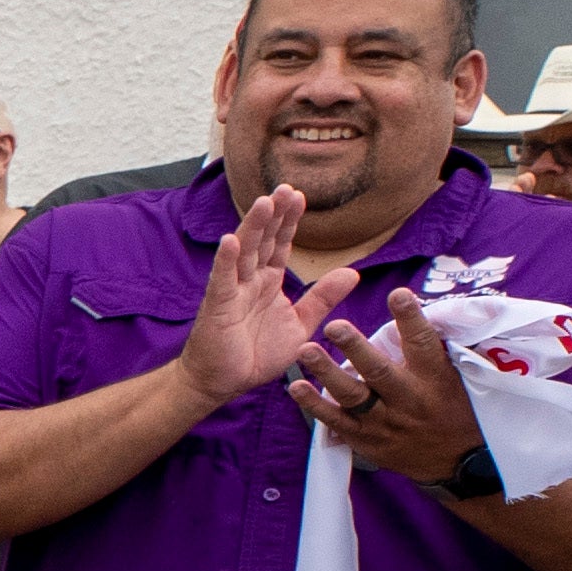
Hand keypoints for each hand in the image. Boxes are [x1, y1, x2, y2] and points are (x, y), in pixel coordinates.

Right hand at [174, 182, 360, 413]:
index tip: (299, 196)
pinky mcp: (218, 307)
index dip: (289, 222)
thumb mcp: (301, 324)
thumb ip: (323, 297)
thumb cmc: (255, 354)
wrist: (223, 382)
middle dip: (274, 214)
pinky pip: (222, 279)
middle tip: (286, 188)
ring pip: (244, 252)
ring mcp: (232, 291)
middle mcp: (250, 281)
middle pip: (263, 241)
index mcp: (268, 283)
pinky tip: (230, 240)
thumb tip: (353, 272)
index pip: (280, 245)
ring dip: (252, 227)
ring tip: (263, 202)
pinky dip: (225, 260)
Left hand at [286, 290, 482, 482]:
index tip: (399, 294)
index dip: (411, 319)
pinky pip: (336, 422)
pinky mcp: (366, 440)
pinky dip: (314, 406)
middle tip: (334, 325)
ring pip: (353, 396)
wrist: (456, 462)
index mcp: (435, 379)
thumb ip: (432, 349)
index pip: (423, 344)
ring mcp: (385, 422)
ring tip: (305, 350)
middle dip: (355, 347)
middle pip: (379, 372)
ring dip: (327, 372)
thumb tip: (413, 306)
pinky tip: (296, 387)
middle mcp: (409, 400)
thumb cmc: (455, 408)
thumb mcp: (456, 377)